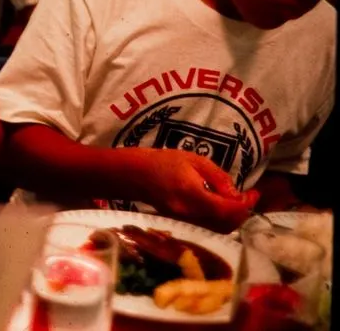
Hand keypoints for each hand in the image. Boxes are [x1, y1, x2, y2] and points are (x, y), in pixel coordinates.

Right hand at [139, 149, 258, 232]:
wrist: (135, 175)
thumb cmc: (163, 162)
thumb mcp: (194, 160)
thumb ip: (218, 177)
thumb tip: (237, 194)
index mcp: (193, 194)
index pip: (227, 209)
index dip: (246, 204)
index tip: (254, 193)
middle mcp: (189, 213)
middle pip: (226, 225)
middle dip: (242, 213)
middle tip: (248, 198)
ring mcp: (185, 222)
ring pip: (219, 230)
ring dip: (233, 219)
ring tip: (238, 202)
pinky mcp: (183, 225)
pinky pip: (209, 228)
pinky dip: (221, 221)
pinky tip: (222, 207)